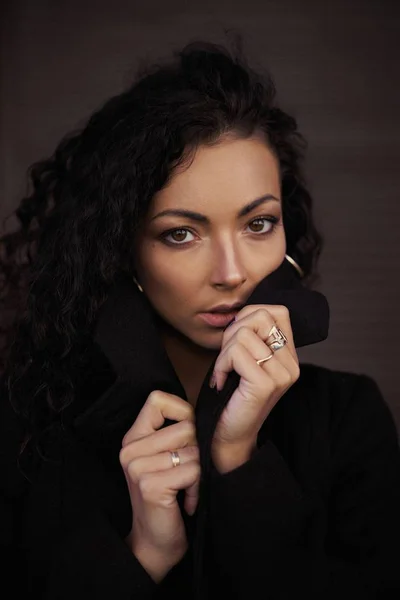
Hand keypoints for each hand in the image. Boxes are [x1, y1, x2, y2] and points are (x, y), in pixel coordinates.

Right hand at [119, 391, 199, 581]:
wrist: (154, 542)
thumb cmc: (166, 496)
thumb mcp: (163, 458)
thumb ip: (172, 433)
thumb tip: (200, 413)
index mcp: (133, 437)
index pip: (157, 399)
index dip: (181, 409)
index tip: (188, 432)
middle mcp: (130, 449)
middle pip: (185, 426)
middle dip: (197, 449)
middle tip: (187, 472)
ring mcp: (138, 467)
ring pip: (193, 449)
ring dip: (199, 471)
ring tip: (186, 487)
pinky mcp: (151, 485)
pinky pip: (193, 470)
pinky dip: (198, 487)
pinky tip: (186, 500)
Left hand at [210, 305, 299, 470]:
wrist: (230, 435)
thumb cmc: (233, 396)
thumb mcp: (246, 359)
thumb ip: (250, 335)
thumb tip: (239, 312)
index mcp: (290, 356)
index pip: (277, 311)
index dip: (249, 316)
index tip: (237, 340)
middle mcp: (292, 364)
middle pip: (260, 317)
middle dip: (233, 333)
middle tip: (227, 359)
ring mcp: (282, 374)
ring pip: (243, 335)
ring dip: (224, 353)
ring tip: (226, 372)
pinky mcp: (267, 383)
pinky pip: (236, 353)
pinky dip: (221, 365)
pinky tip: (223, 381)